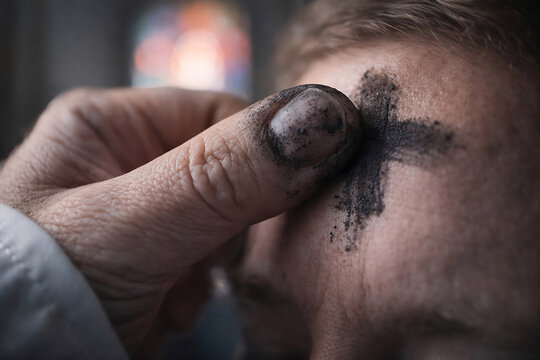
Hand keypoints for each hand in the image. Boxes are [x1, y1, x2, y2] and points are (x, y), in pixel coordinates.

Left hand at [0, 85, 359, 352]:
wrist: (19, 359)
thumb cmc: (41, 290)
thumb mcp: (131, 226)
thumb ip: (223, 174)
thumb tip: (325, 116)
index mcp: (109, 123)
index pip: (224, 115)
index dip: (259, 161)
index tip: (260, 211)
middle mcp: (124, 159)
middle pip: (230, 172)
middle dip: (229, 224)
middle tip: (200, 260)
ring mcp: (138, 210)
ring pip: (225, 220)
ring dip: (211, 263)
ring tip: (171, 291)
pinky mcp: (149, 256)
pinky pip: (206, 259)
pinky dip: (197, 289)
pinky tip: (166, 307)